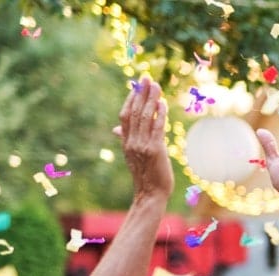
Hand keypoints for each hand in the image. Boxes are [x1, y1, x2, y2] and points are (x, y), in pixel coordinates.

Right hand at [116, 77, 172, 199]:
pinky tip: (162, 103)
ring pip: (145, 117)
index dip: (130, 99)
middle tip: (146, 78)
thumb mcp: (133, 156)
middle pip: (134, 112)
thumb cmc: (146, 175)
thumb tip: (116, 128)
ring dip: (151, 99)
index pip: (125, 115)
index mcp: (125, 142)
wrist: (151, 194)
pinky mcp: (154, 150)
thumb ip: (126, 139)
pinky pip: (157, 128)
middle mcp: (131, 142)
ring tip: (156, 86)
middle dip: (141, 93)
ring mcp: (142, 146)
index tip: (137, 86)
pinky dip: (160, 114)